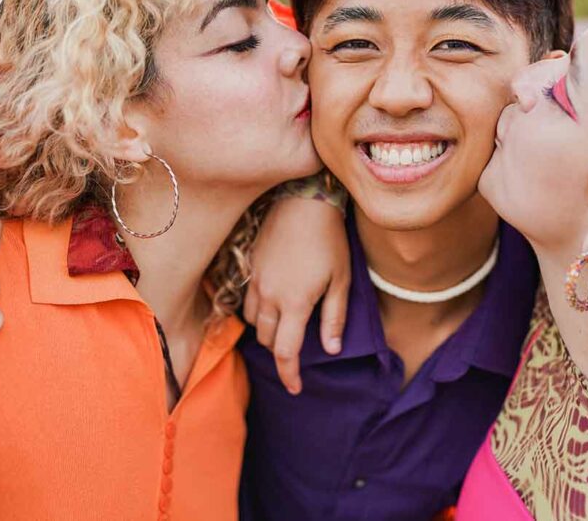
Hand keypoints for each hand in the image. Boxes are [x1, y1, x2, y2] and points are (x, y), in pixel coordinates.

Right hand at [243, 195, 350, 394]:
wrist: (303, 200)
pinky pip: (246, 301)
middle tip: (298, 350)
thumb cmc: (329, 238)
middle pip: (267, 340)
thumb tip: (331, 349)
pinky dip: (257, 312)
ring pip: (252, 322)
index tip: (296, 388)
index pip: (285, 352)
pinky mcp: (249, 267)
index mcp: (294, 302)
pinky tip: (272, 304)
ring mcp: (255, 280)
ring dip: (268, 331)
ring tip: (285, 327)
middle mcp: (269, 295)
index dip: (289, 375)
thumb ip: (335, 317)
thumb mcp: (341, 279)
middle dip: (281, 351)